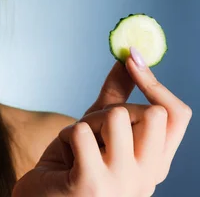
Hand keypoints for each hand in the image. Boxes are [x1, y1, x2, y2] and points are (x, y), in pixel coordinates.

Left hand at [13, 49, 191, 196]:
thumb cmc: (71, 164)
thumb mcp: (99, 127)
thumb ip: (118, 95)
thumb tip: (131, 55)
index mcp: (156, 164)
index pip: (176, 115)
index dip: (155, 83)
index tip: (132, 58)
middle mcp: (148, 178)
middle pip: (151, 112)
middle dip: (115, 109)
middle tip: (94, 130)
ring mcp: (121, 183)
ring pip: (116, 116)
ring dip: (86, 123)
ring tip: (77, 147)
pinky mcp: (90, 184)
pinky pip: (80, 131)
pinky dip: (66, 136)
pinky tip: (64, 160)